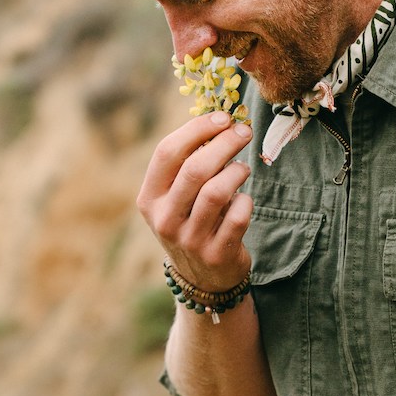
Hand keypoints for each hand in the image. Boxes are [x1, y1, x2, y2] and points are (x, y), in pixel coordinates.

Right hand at [138, 111, 253, 291]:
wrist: (202, 278)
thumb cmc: (192, 220)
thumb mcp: (176, 197)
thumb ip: (189, 163)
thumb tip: (221, 120)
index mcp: (149, 197)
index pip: (167, 152)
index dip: (198, 129)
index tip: (223, 117)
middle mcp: (164, 219)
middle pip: (195, 169)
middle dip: (225, 143)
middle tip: (244, 131)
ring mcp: (189, 239)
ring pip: (217, 192)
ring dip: (237, 172)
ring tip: (243, 168)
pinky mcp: (217, 254)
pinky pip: (238, 216)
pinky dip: (246, 201)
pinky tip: (243, 200)